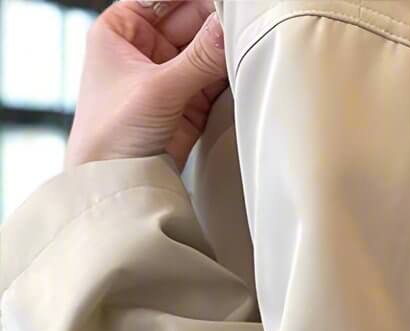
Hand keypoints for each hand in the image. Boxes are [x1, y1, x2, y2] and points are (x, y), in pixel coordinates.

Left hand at [65, 0, 228, 173]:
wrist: (117, 183)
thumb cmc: (110, 133)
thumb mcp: (157, 88)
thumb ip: (199, 59)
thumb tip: (227, 29)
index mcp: (122, 29)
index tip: (225, 4)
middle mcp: (146, 49)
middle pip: (191, 22)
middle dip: (216, 25)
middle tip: (244, 26)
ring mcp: (169, 77)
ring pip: (206, 52)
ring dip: (225, 52)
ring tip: (248, 49)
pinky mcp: (190, 104)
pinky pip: (216, 81)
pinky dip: (231, 78)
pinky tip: (245, 72)